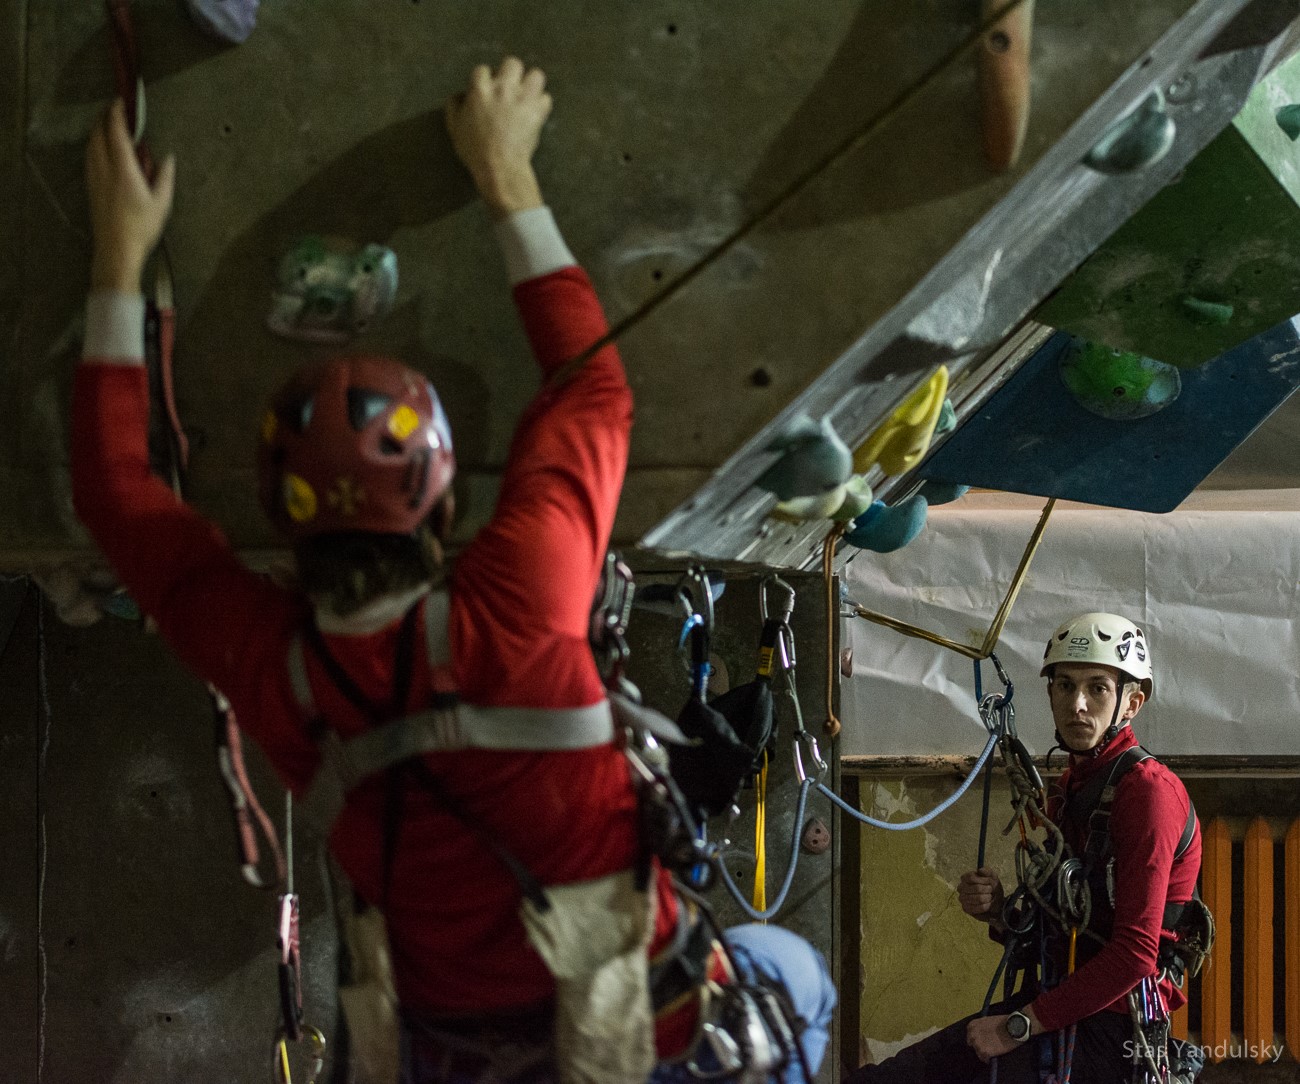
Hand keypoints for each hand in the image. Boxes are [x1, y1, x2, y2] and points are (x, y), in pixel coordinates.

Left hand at [85, 99, 174, 292]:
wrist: (117, 248)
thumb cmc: (141, 228)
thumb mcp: (162, 203)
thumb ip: (165, 177)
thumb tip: (168, 159)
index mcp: (123, 169)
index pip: (116, 132)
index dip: (117, 114)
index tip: (121, 102)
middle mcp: (105, 170)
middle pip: (98, 134)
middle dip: (105, 119)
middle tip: (114, 111)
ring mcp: (95, 178)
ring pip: (91, 146)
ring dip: (98, 132)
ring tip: (108, 127)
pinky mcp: (91, 188)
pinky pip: (90, 158)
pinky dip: (95, 147)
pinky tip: (101, 151)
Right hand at [445, 56, 549, 217]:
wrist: (499, 166)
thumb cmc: (475, 150)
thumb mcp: (454, 128)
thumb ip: (454, 107)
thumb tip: (458, 96)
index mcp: (480, 89)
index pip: (483, 69)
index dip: (486, 80)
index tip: (487, 90)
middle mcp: (503, 87)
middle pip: (512, 63)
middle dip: (511, 74)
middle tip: (510, 88)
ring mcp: (523, 97)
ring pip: (536, 74)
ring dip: (532, 84)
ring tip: (527, 94)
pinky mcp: (538, 111)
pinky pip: (546, 98)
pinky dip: (542, 104)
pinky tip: (535, 112)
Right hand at [957, 867, 1004, 923]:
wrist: (995, 903)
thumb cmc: (992, 888)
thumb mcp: (993, 877)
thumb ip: (987, 872)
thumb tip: (980, 870)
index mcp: (965, 878)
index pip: (971, 878)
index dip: (983, 880)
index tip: (989, 882)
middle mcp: (961, 888)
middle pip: (976, 888)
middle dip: (988, 890)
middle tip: (991, 891)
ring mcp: (962, 898)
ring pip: (978, 898)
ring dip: (988, 898)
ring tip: (990, 897)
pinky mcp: (966, 908)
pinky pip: (978, 908)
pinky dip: (986, 906)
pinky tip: (988, 905)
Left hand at [966, 1016, 1016, 1061]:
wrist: (1013, 1028)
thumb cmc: (1002, 1022)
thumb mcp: (987, 1020)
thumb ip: (980, 1026)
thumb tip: (980, 1032)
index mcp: (972, 1025)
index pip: (969, 1035)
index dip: (977, 1039)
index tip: (982, 1041)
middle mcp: (972, 1034)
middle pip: (973, 1045)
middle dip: (979, 1046)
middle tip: (988, 1047)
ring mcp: (978, 1044)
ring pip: (978, 1053)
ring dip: (984, 1053)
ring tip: (992, 1052)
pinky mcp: (985, 1052)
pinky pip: (984, 1059)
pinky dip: (988, 1059)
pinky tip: (992, 1057)